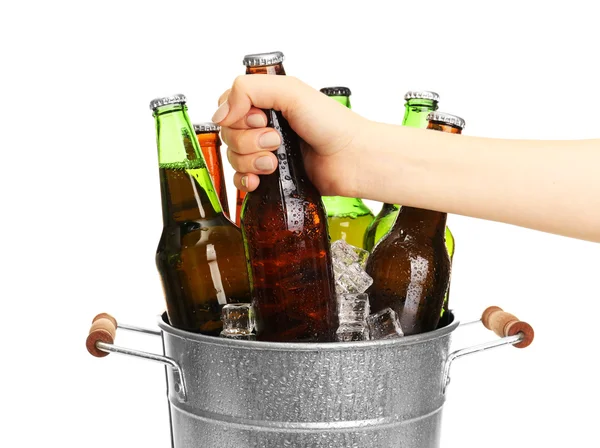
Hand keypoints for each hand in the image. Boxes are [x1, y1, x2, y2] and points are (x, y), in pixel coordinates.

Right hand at [212, 75, 368, 196]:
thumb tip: (220, 115)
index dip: (236, 116)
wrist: (351, 159)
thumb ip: (249, 90)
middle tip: (276, 141)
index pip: (226, 107)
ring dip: (251, 161)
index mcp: (264, 102)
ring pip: (232, 157)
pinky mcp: (270, 178)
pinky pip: (239, 181)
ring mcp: (265, 153)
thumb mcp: (290, 91)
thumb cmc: (331, 124)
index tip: (261, 119)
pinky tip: (259, 181)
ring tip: (275, 161)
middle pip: (227, 134)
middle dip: (248, 141)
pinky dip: (245, 181)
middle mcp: (262, 126)